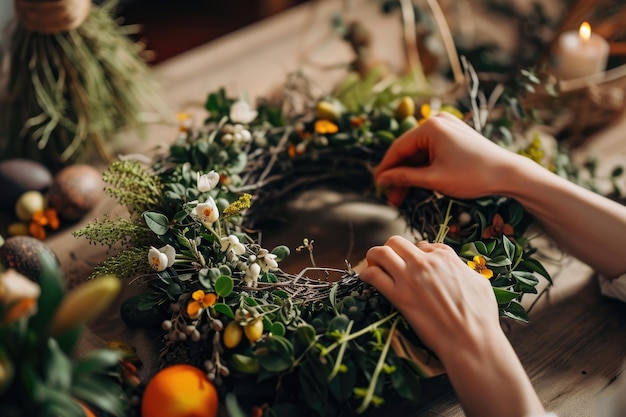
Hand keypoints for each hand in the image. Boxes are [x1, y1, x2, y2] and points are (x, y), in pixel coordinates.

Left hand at [359, 236, 498, 359]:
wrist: (470, 340)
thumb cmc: (480, 315)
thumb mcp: (479, 282)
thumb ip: (462, 269)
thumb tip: (455, 267)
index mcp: (445, 256)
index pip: (423, 245)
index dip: (416, 253)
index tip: (413, 263)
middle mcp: (425, 262)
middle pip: (396, 242)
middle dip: (390, 249)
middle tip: (388, 260)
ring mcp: (409, 277)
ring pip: (381, 253)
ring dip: (374, 256)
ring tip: (372, 264)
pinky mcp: (398, 296)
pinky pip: (374, 276)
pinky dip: (366, 274)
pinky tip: (366, 279)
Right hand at [375, 113, 518, 205]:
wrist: (509, 174)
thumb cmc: (472, 176)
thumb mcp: (434, 179)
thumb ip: (404, 178)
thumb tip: (382, 180)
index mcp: (430, 127)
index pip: (398, 148)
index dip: (385, 169)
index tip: (377, 186)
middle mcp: (437, 122)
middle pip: (408, 151)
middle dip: (399, 175)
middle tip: (391, 197)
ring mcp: (447, 128)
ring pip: (420, 153)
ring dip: (410, 174)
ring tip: (402, 197)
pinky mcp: (455, 136)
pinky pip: (432, 152)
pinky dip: (424, 168)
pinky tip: (417, 184)